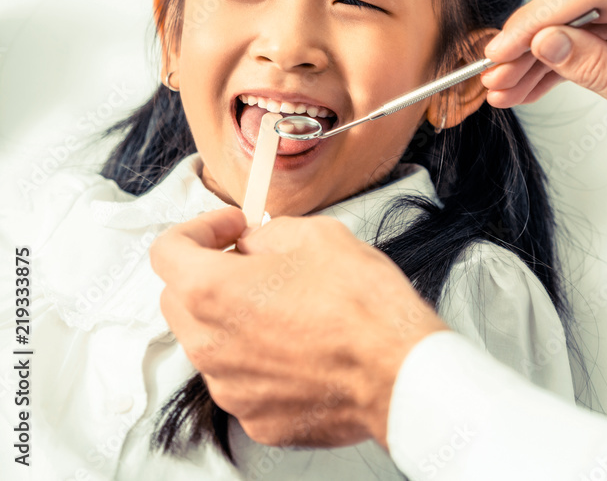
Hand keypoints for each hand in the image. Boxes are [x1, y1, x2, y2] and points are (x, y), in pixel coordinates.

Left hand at [150, 206, 448, 448]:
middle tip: (255, 264)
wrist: (399, 370)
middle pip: (179, 299)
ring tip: (288, 309)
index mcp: (212, 291)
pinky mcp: (256, 418)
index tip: (229, 230)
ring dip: (234, 320)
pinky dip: (259, 361)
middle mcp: (209, 345)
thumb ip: (268, 234)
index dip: (199, 229)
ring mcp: (230, 388)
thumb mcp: (317, 235)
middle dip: (209, 275)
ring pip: (210, 343)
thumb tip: (256, 244)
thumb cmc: (365, 307)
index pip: (168, 251)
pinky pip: (242, 381)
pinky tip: (302, 346)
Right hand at [482, 0, 606, 202]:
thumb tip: (547, 43)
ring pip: (590, 21)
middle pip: (583, 3)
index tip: (500, 51)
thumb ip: (598, 71)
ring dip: (551, 55)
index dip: (535, 22)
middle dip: (535, 42)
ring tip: (511, 86)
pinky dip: (579, 59)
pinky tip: (543, 81)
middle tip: (497, 75)